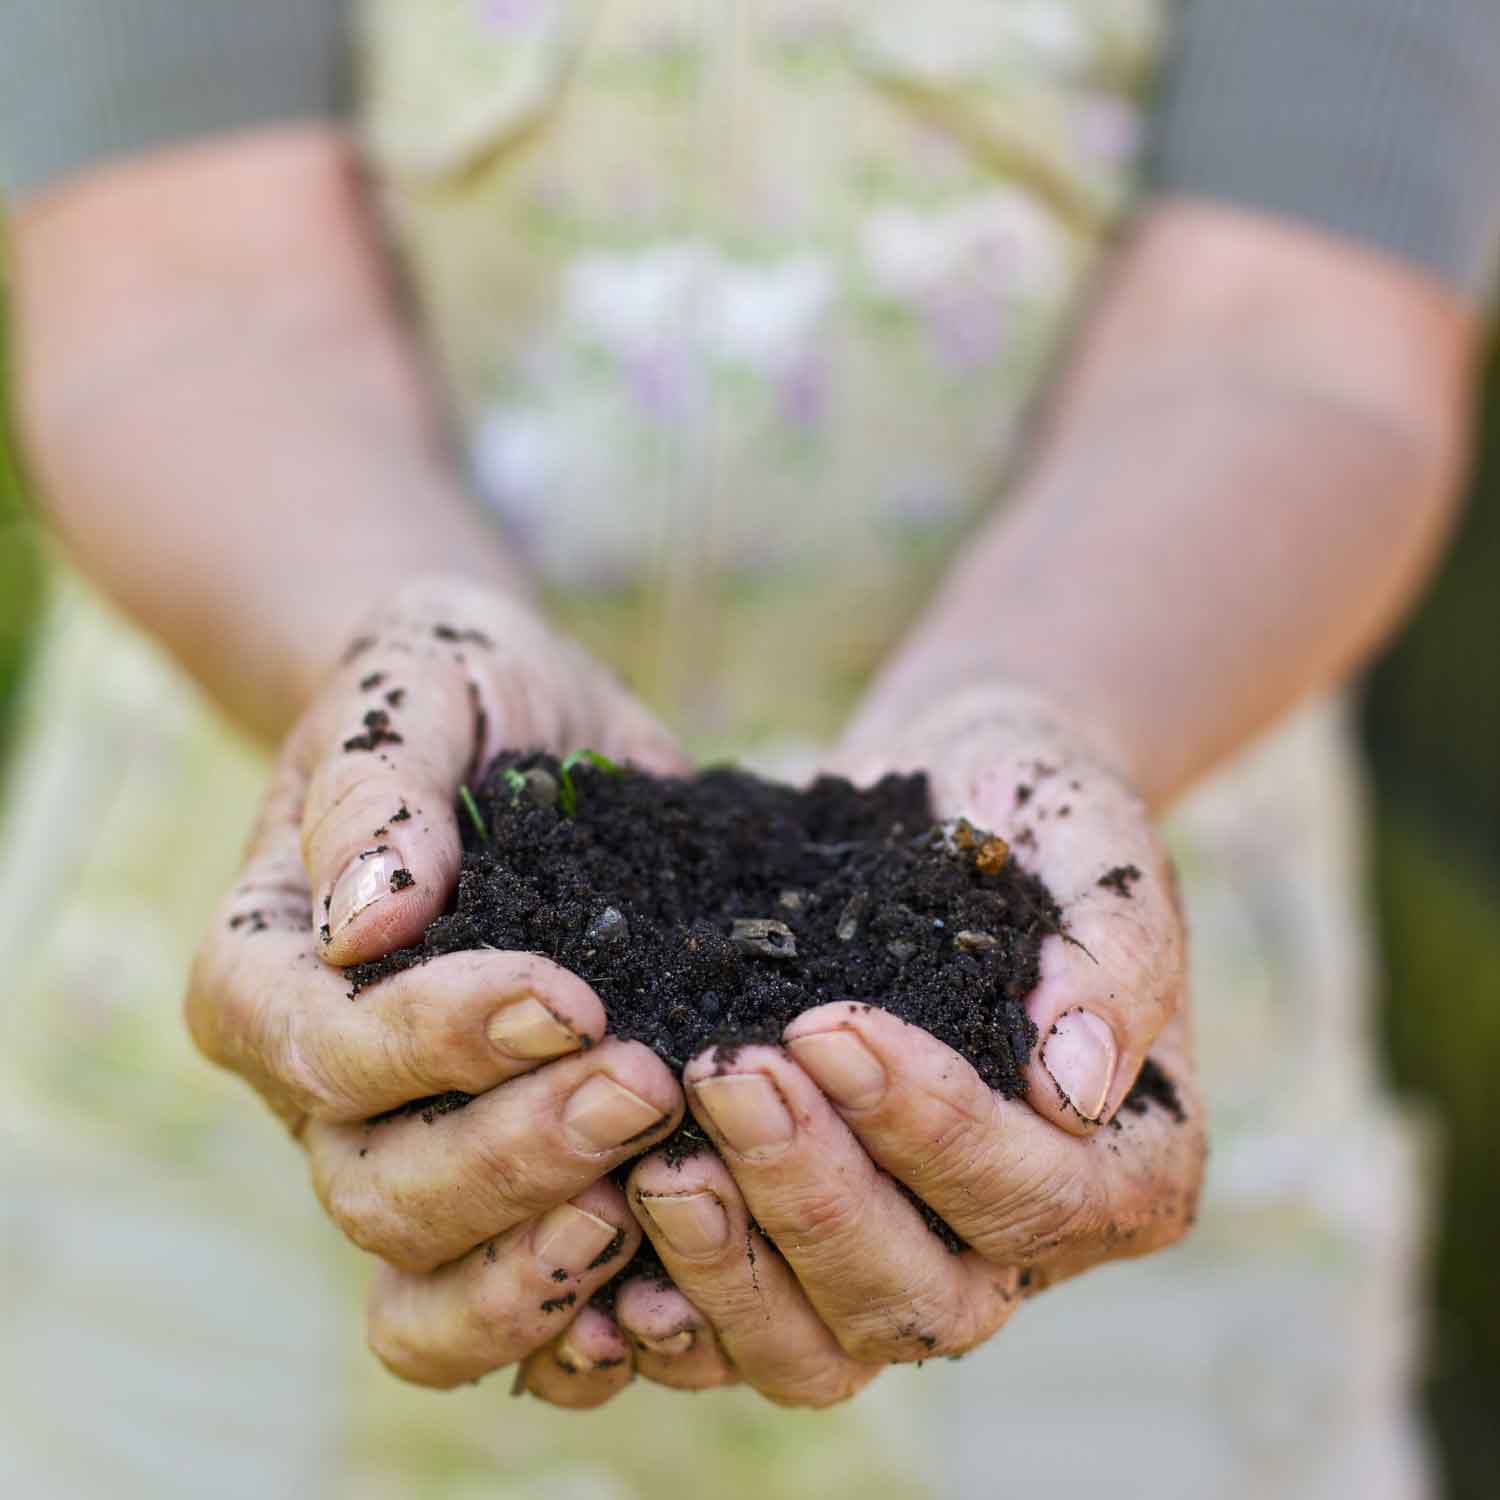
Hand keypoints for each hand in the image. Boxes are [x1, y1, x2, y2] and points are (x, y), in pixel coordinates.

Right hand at [186, 575, 688, 1400]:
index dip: (440, 1043)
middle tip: (648, 1088)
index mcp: (266, 973)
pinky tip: (675, 1275)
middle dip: (517, 1153)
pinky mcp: (505, 1167)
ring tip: (659, 1194)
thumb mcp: (419, 690)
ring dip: (546, 1257)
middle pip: (382, 1187)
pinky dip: (582, 1308)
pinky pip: (515, 1291)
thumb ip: (376, 787)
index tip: (571, 996)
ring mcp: (409, 1139)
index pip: (327, 1053)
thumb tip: (368, 915)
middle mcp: (319, 1083)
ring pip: (435, 1269)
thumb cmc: (453, 690)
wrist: (519, 719)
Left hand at [598, 686, 1204, 1405]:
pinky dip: (666, 1312)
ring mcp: (902, 1260)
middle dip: (814, 1195)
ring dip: (730, 1264)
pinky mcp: (799, 1252)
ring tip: (656, 1165)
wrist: (942, 796)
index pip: (1034, 1195)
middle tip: (726, 1074)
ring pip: (820, 1346)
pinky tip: (602, 1246)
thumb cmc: (1030, 815)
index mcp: (1124, 1169)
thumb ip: (1111, 959)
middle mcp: (1016, 1247)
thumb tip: (1076, 1089)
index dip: (934, 1131)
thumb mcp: (1095, 847)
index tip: (831, 1028)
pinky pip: (732, 1332)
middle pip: (920, 1298)